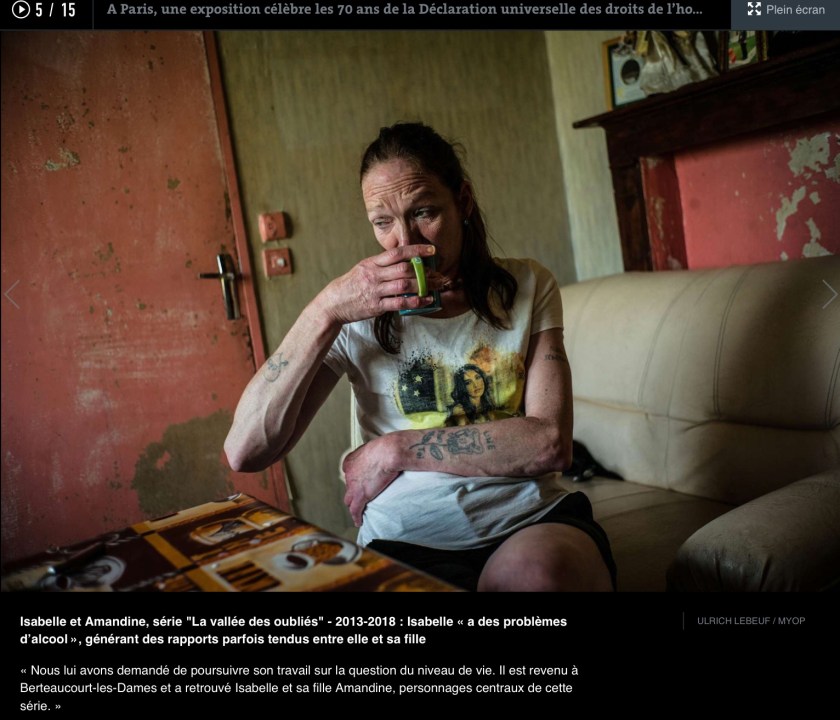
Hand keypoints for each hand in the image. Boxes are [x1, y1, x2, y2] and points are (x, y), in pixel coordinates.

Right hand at [317, 244, 442, 325]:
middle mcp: (374, 275)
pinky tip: (427, 300)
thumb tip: (403, 262)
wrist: (332, 304)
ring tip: (437, 286)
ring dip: (424, 285)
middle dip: (424, 271)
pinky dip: (416, 301)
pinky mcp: (376, 306)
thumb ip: (381, 265)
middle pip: (404, 269)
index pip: (396, 253)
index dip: (416, 251)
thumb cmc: (350, 286)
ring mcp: (375, 291)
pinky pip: (400, 302)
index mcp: (371, 263)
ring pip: (404, 285)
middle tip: (438, 273)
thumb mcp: (363, 269)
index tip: (431, 251)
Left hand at [342, 438, 400, 526]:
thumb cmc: (388, 447)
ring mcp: (353, 485)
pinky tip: (359, 521)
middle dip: (353, 492)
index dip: (355, 480)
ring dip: (353, 505)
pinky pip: (356, 510)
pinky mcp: (361, 495)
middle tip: (361, 496)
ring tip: (358, 510)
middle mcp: (349, 473)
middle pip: (348, 487)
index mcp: (351, 461)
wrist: (390, 451)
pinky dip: (356, 517)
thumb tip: (384, 456)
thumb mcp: (376, 447)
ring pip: (349, 500)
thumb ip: (374, 454)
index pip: (349, 474)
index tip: (361, 483)